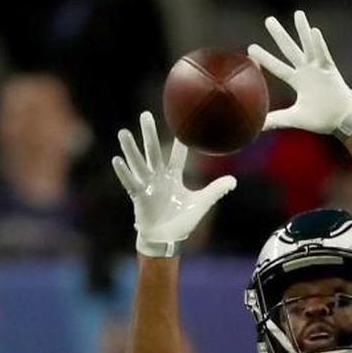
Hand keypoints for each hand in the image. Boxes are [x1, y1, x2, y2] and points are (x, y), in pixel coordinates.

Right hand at [112, 112, 236, 256]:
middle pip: (153, 151)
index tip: (180, 124)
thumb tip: (234, 180)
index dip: (180, 142)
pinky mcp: (138, 196)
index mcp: (173, 177)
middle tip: (145, 115)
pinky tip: (117, 160)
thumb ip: (216, 190)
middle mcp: (158, 177)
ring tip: (123, 132)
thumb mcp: (202, 203)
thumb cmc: (182, 220)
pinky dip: (123, 172)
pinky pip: (130, 182)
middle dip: (149, 134)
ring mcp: (147, 185)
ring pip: (138, 163)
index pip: (177, 156)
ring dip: (130, 149)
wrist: (166, 237)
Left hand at [247, 10, 351, 137]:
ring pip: (308, 46)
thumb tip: (256, 126)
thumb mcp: (294, 118)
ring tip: (298, 13)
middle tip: (268, 20)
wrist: (343, 122)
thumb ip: (275, 119)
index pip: (278, 67)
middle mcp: (307, 71)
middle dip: (279, 35)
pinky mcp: (331, 71)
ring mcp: (319, 69)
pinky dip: (319, 44)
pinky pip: (324, 55)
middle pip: (290, 49)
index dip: (265, 58)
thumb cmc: (322, 120)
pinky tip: (314, 31)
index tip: (251, 47)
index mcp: (298, 81)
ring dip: (303, 30)